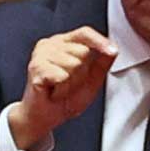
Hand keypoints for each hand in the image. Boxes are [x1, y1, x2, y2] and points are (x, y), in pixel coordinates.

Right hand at [13, 26, 114, 142]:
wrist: (44, 117)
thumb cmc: (64, 98)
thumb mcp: (91, 80)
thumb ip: (102, 63)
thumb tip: (113, 50)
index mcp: (64, 43)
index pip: (84, 33)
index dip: (100, 41)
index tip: (112, 51)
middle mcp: (50, 44)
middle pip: (82, 51)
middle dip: (82, 73)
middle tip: (70, 83)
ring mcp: (41, 54)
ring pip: (74, 65)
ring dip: (72, 84)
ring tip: (61, 88)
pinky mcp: (36, 67)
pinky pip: (63, 77)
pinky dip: (63, 89)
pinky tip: (54, 92)